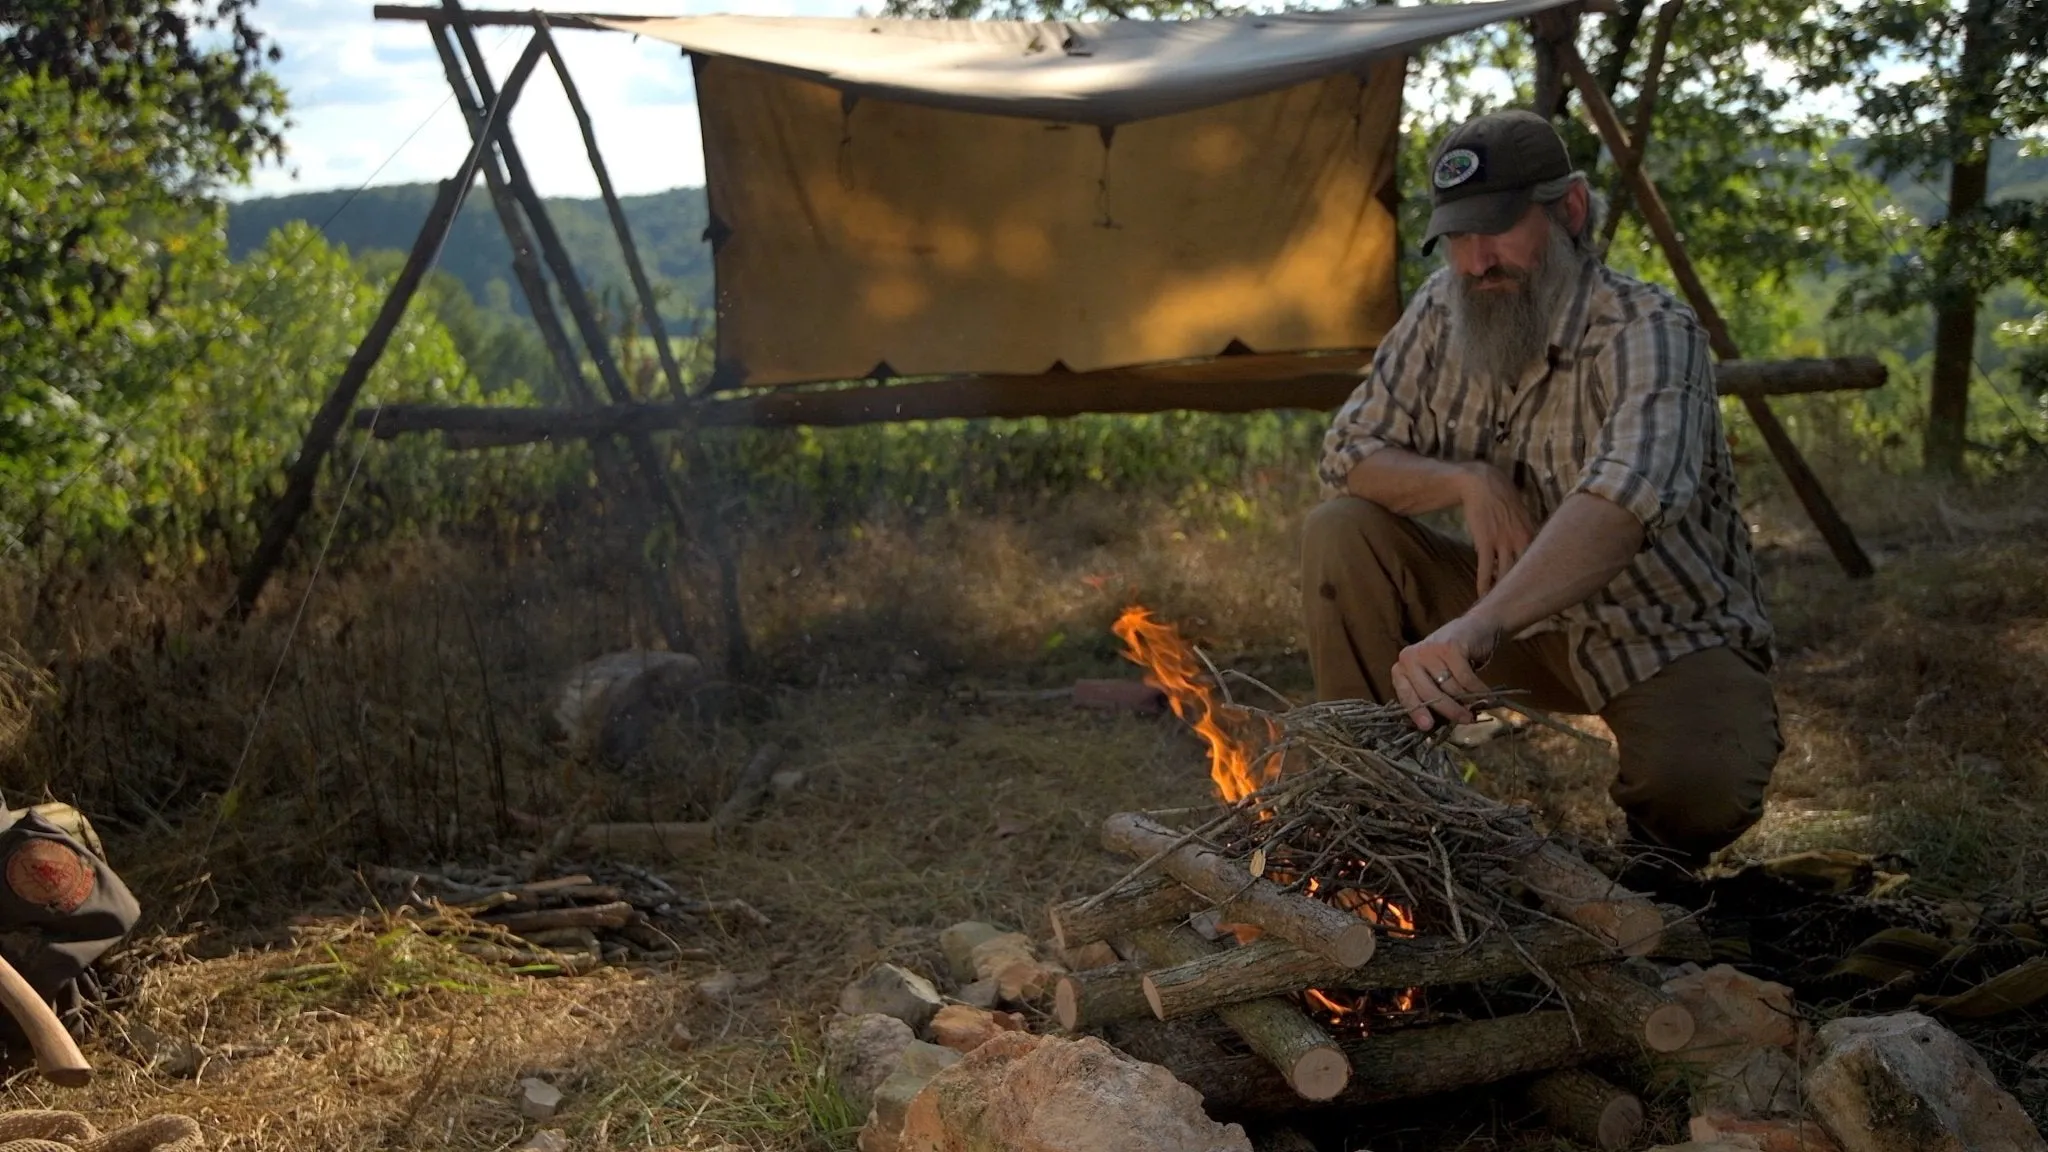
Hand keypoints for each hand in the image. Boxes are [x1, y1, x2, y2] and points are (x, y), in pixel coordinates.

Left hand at [1392, 615, 1504, 731]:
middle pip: (1430, 694)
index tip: (1427, 727)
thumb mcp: (1435, 677)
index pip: (1406, 695)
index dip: (1417, 712)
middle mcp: (1410, 657)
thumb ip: (1430, 696)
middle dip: (1450, 711)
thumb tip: (1435, 727)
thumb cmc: (1452, 660)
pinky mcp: (1450, 647)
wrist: (1475, 628)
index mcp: (1402, 668)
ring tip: (1479, 705)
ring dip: (1468, 700)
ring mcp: (1430, 650)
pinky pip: (1466, 678)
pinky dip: (1478, 689)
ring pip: (1450, 688)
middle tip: (1466, 720)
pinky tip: (1486, 693)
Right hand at [1458, 463, 1537, 596]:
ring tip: (1501, 607)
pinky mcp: (1485, 542)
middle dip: (1525, 591)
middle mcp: (1522, 540)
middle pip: (1526, 572)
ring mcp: (1503, 542)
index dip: (1542, 580)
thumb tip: (1532, 547)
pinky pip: (1485, 569)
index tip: (1542, 595)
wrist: (1482, 483)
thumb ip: (1529, 532)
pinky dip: (1483, 584)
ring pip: (1506, 574)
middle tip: (1525, 609)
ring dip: (1503, 592)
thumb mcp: (1523, 514)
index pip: (1542, 562)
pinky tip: (1482, 596)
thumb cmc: (1503, 496)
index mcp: (1533, 533)